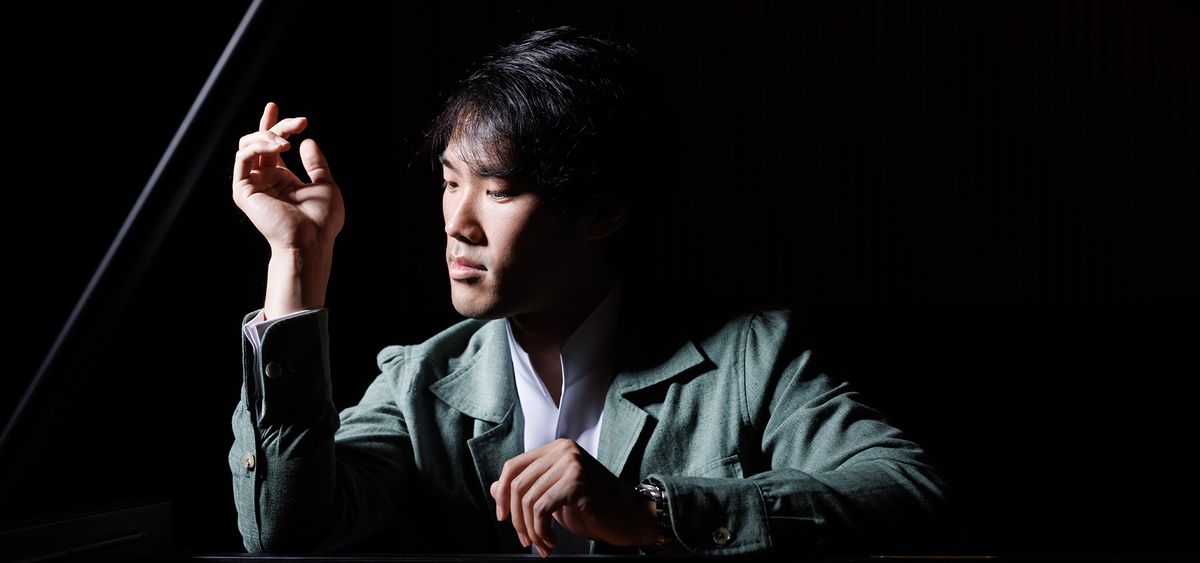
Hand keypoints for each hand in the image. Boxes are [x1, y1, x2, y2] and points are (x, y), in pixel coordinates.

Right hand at [232, 102, 343, 252]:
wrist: (311, 240)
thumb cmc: (321, 220)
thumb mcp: (325, 185)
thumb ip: (315, 164)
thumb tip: (308, 141)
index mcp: (282, 179)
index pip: (272, 146)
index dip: (274, 124)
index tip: (284, 110)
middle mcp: (265, 179)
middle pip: (260, 140)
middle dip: (277, 125)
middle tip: (299, 122)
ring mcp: (253, 184)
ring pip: (248, 144)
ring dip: (268, 135)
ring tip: (287, 141)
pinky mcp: (243, 190)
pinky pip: (242, 157)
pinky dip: (258, 145)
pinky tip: (279, 147)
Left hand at [490, 439, 657, 556]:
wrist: (631, 517)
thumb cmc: (596, 508)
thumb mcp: (555, 497)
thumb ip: (529, 489)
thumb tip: (494, 488)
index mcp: (556, 449)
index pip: (513, 467)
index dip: (502, 494)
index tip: (503, 517)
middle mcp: (563, 450)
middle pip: (518, 485)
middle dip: (517, 519)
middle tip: (527, 541)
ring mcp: (570, 463)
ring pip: (529, 500)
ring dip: (532, 530)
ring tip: (544, 544)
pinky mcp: (576, 481)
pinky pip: (542, 508)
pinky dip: (542, 530)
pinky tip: (553, 541)